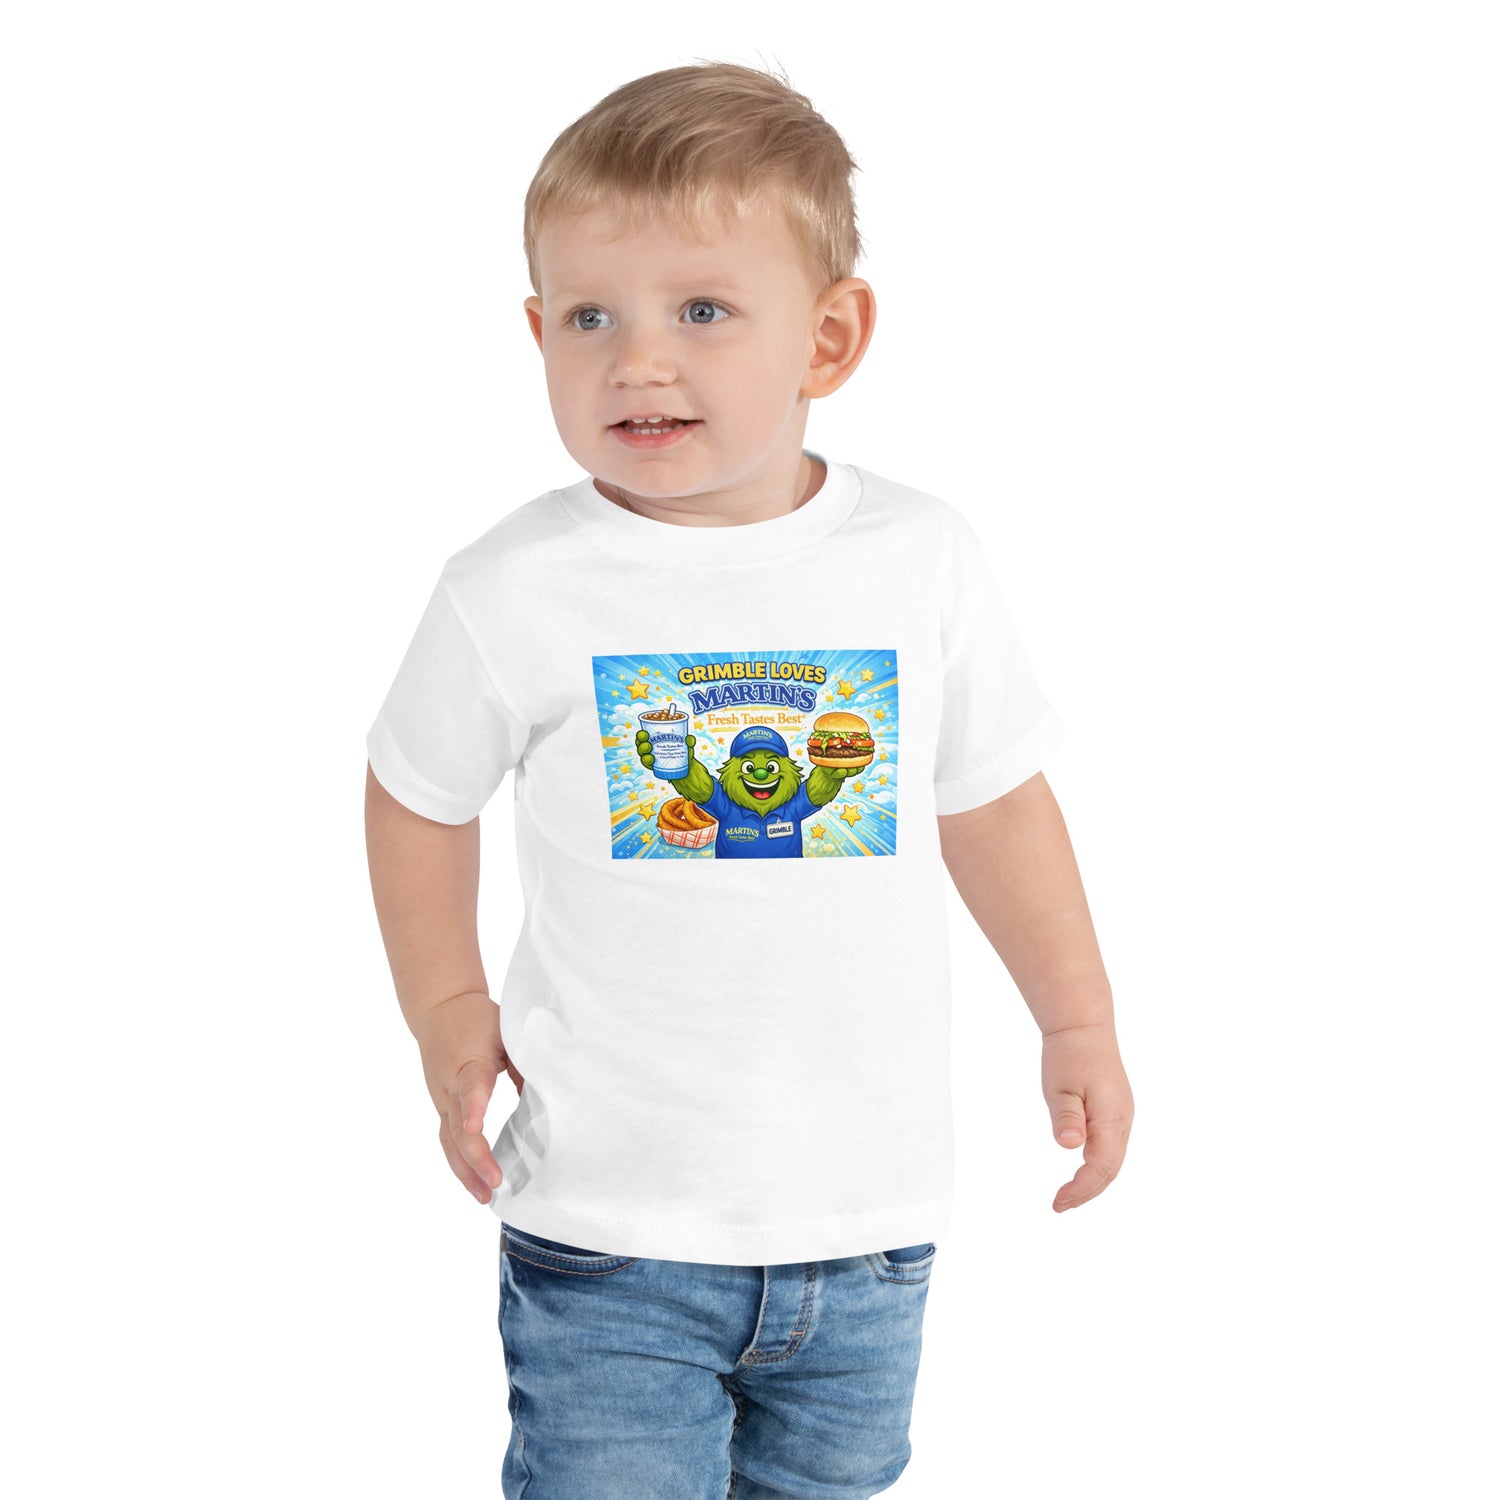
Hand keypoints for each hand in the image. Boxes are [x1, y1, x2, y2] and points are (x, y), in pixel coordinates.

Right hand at [409, 990, 525, 1205]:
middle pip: (457, 1127)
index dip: (474, 1108)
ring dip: (466, 1171)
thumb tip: (548, 1097)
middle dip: (476, 1157)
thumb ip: (525, 1063)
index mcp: (470, 1062)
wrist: (439, 1008)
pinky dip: (461, 1165)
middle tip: (496, 1182)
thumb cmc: (478, 1020)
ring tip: (485, 1197)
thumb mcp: (507, 1032)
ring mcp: (443, 1100)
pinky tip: (475, 1184)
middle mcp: (451, 1086)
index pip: (471, 1087)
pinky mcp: (443, 1107)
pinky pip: (448, 1141)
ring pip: (449, 1141)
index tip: (476, 1129)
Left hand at [1041, 1022, 1132, 1211]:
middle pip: (1110, 1170)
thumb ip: (1067, 1117)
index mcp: (1112, 1117)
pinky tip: (1080, 1172)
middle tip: (1059, 1206)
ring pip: (1113, 1161)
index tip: (1057, 1202)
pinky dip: (1097, 1167)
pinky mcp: (1116, 1112)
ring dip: (1093, 1183)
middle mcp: (1123, 1121)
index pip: (1101, 1167)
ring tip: (1067, 1197)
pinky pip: (1111, 1148)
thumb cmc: (1070, 1055)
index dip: (1081, 1189)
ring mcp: (1122, 1116)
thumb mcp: (1060, 1087)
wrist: (1083, 1027)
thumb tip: (1070, 1146)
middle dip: (1087, 1192)